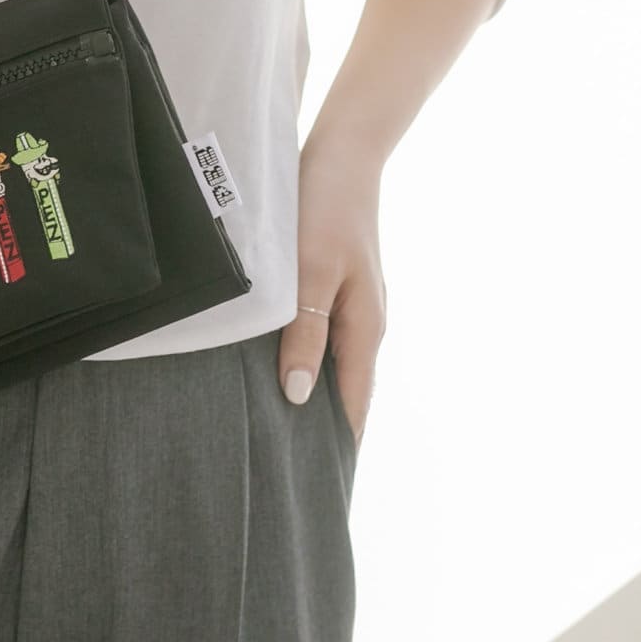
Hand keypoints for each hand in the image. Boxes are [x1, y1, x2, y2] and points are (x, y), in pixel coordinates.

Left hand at [278, 139, 386, 447]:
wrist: (342, 153)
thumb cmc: (324, 211)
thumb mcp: (309, 274)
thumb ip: (305, 335)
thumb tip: (301, 397)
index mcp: (364, 329)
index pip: (354, 406)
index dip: (338, 446)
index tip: (317, 488)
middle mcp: (365, 324)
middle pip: (346, 391)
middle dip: (321, 429)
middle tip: (286, 471)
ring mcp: (353, 305)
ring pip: (333, 365)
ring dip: (311, 395)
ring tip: (275, 431)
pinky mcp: (335, 286)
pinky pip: (323, 338)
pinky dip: (305, 361)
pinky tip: (275, 368)